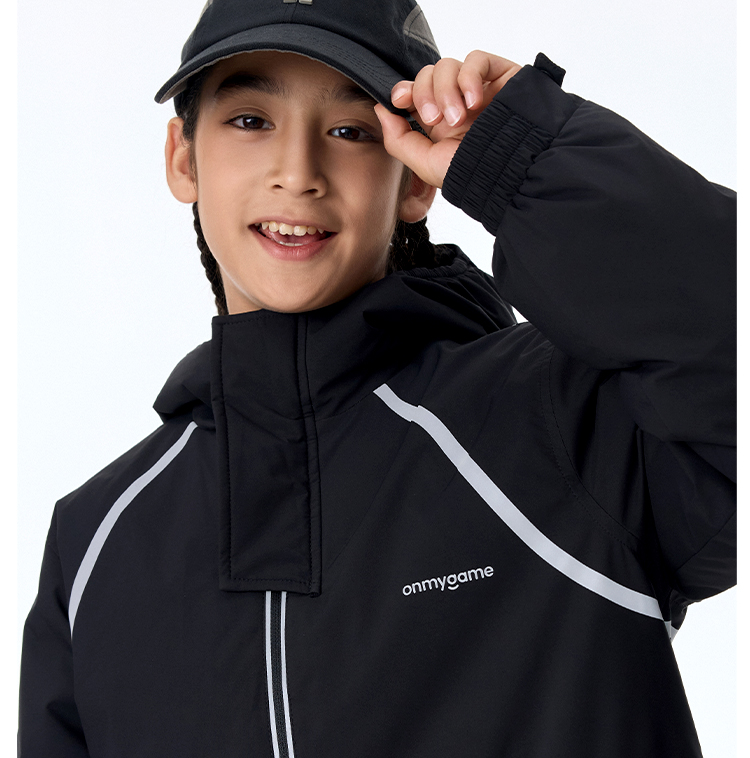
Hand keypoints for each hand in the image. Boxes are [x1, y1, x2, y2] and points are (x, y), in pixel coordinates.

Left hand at [375, 51, 520, 188]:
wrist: (513, 171)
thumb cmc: (475, 173)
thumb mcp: (426, 164)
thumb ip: (399, 139)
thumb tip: (381, 109)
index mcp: (439, 124)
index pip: (414, 93)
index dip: (403, 91)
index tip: (399, 100)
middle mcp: (457, 104)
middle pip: (426, 76)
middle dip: (424, 94)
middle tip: (435, 119)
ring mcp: (478, 89)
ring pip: (447, 66)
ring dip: (446, 90)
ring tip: (459, 117)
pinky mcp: (499, 76)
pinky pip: (475, 60)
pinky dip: (469, 78)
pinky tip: (475, 102)